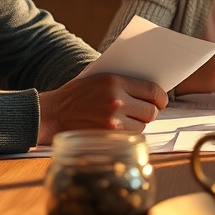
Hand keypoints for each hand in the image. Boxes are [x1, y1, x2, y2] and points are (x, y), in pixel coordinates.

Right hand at [37, 74, 166, 144]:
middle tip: (145, 112)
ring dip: (138, 124)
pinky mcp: (108, 136)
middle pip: (151, 111)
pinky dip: (128, 134)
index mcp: (115, 81)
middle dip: (151, 112)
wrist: (52, 114)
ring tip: (127, 120)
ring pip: (142, 126)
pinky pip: (130, 136)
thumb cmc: (76, 95)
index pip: (153, 90)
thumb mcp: (98, 77)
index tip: (161, 101)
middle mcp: (116, 100)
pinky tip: (118, 129)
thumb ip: (122, 80)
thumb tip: (150, 85)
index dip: (161, 98)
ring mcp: (113, 120)